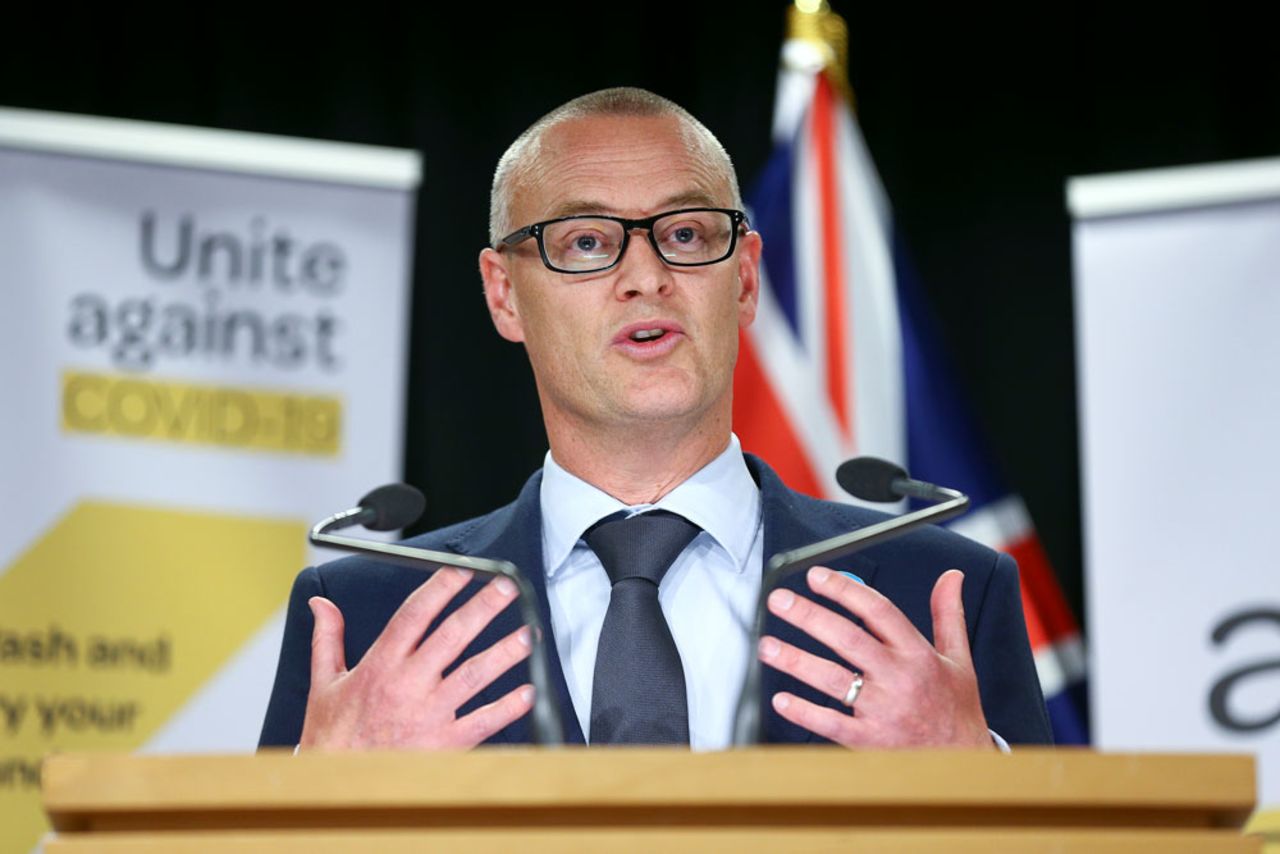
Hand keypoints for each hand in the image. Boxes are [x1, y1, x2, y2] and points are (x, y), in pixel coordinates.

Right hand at [299, 567, 533, 749]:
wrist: (337, 786)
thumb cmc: (333, 737)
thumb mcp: (324, 682)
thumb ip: (328, 638)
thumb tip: (320, 604)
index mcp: (380, 665)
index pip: (414, 615)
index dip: (440, 588)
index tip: (462, 570)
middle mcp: (408, 685)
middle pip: (452, 636)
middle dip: (483, 607)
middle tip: (507, 586)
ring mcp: (429, 714)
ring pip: (474, 675)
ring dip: (504, 653)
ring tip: (529, 633)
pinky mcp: (444, 744)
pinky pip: (482, 723)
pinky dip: (507, 708)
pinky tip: (527, 692)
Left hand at [758, 566, 991, 747]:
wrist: (961, 761)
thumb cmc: (955, 708)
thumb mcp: (958, 657)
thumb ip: (947, 614)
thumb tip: (951, 577)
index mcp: (918, 654)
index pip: (878, 611)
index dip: (845, 590)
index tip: (817, 577)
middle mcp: (898, 679)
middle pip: (848, 639)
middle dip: (809, 616)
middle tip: (779, 601)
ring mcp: (882, 711)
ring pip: (833, 680)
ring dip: (796, 661)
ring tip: (768, 646)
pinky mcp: (869, 740)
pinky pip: (831, 724)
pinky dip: (805, 712)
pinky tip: (782, 699)